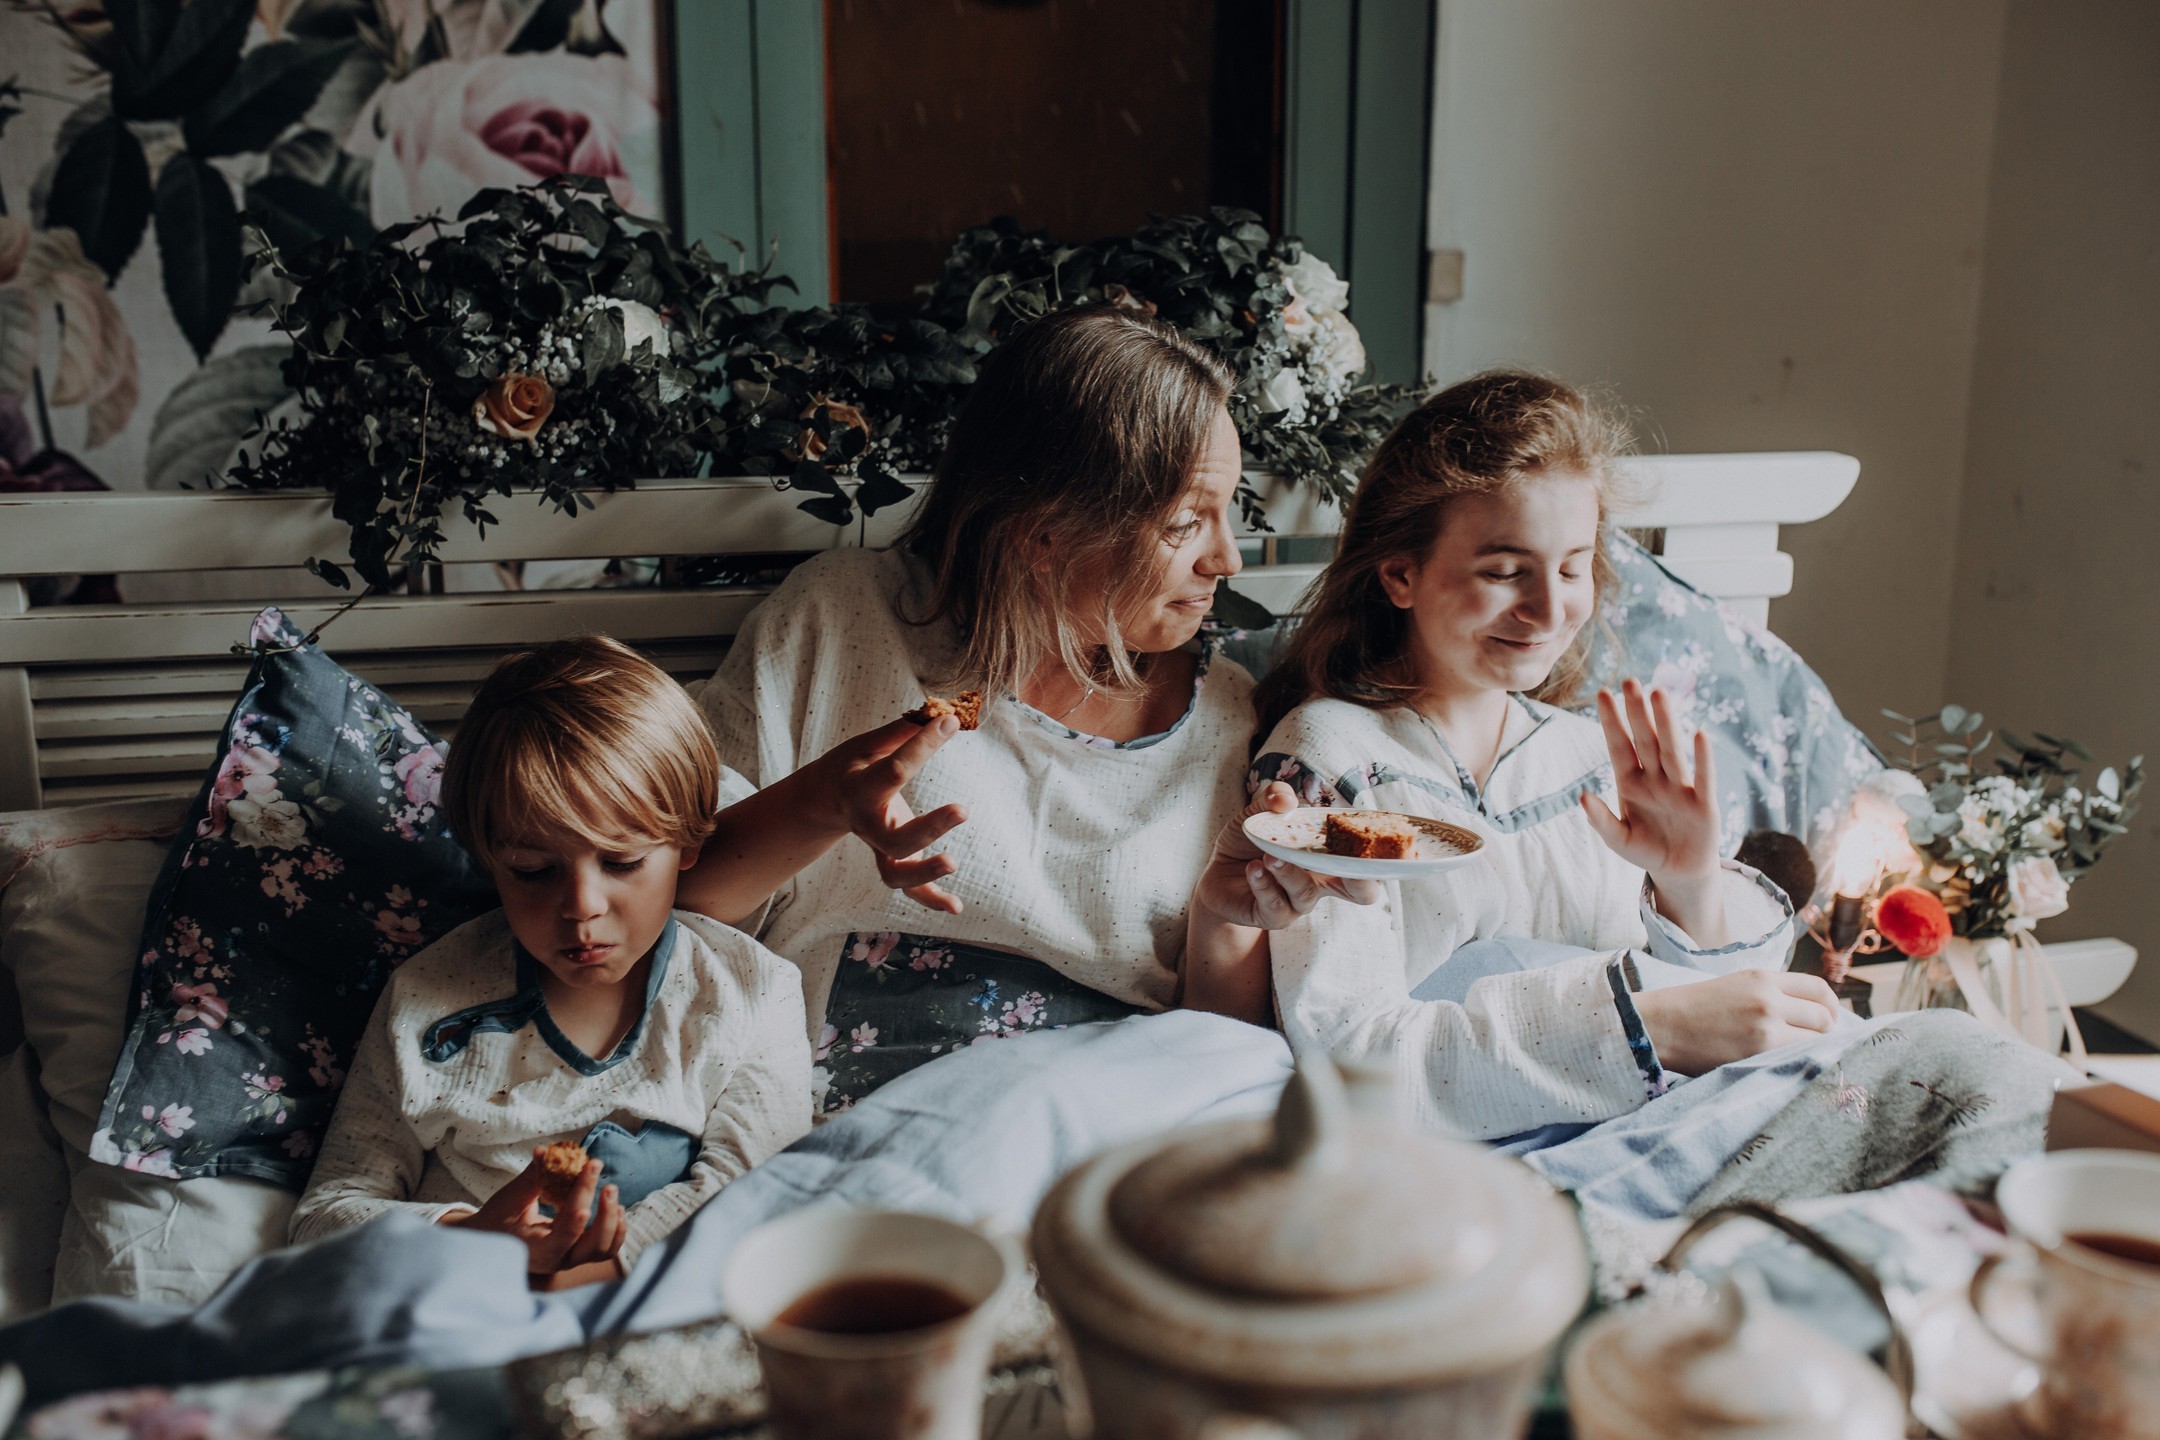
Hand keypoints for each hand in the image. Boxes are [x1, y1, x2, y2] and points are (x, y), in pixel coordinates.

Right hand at [445, 1152, 625, 1276]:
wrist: (491, 1243)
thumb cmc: (497, 1221)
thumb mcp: (510, 1199)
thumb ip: (533, 1177)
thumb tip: (545, 1151)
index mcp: (537, 1250)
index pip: (566, 1230)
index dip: (581, 1200)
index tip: (591, 1170)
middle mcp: (557, 1259)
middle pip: (594, 1246)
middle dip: (606, 1216)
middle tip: (609, 1186)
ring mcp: (570, 1259)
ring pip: (604, 1250)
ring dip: (613, 1221)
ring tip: (611, 1193)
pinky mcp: (578, 1253)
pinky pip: (605, 1248)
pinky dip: (615, 1229)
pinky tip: (615, 1207)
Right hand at [809, 716, 969, 913]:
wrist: (824, 799)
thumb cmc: (853, 765)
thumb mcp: (867, 744)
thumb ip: (901, 733)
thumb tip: (939, 715)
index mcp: (858, 790)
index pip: (893, 771)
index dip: (922, 746)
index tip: (948, 724)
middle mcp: (867, 825)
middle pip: (893, 840)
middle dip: (929, 829)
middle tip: (963, 809)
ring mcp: (878, 848)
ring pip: (895, 875)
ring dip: (925, 875)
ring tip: (953, 862)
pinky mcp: (892, 861)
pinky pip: (908, 889)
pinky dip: (931, 900)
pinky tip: (956, 907)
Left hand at [1193, 782, 1383, 930]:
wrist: (1218, 874)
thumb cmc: (1250, 843)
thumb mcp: (1258, 813)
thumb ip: (1273, 798)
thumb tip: (1286, 800)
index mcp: (1329, 857)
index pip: (1368, 860)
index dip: (1384, 855)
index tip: (1383, 837)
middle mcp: (1320, 883)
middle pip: (1362, 892)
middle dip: (1363, 879)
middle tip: (1354, 861)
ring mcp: (1297, 903)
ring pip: (1306, 894)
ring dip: (1289, 872)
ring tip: (1269, 856)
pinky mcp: (1271, 916)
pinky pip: (1275, 906)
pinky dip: (1264, 885)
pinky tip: (1253, 869)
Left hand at [1581, 681, 1726, 941]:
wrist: (1679, 871)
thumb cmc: (1646, 850)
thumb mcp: (1618, 840)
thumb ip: (1601, 820)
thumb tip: (1582, 796)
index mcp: (1630, 782)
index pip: (1619, 746)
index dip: (1611, 721)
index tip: (1602, 693)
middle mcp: (1655, 778)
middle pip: (1644, 739)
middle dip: (1637, 712)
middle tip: (1630, 681)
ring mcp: (1680, 788)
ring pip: (1671, 750)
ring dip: (1665, 723)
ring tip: (1659, 694)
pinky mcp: (1704, 804)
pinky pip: (1702, 778)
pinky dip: (1702, 758)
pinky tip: (1700, 734)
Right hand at [1632, 969, 1841, 1074]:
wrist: (1660, 1026)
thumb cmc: (1692, 1010)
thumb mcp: (1734, 986)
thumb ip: (1770, 993)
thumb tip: (1807, 1013)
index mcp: (1762, 977)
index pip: (1818, 988)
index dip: (1831, 1006)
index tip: (1828, 1020)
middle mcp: (1768, 997)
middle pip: (1823, 1016)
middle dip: (1826, 1032)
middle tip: (1815, 1044)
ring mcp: (1766, 1025)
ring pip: (1816, 1039)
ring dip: (1815, 1050)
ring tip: (1800, 1056)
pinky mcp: (1759, 1050)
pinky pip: (1799, 1057)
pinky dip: (1801, 1062)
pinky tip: (1790, 1067)